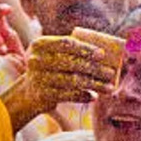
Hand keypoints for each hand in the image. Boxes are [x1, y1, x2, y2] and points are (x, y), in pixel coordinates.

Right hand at [2, 36, 116, 130]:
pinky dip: (83, 96)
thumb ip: (73, 51)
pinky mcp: (42, 95)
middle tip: (110, 73)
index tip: (102, 54)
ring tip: (109, 87)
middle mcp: (36, 60)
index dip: (85, 48)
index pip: (66, 43)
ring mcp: (38, 78)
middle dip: (94, 68)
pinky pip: (68, 95)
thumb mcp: (54, 55)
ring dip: (94, 84)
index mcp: (40, 44)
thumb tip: (107, 53)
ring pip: (72, 81)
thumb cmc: (50, 68)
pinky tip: (94, 96)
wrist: (29, 92)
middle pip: (71, 63)